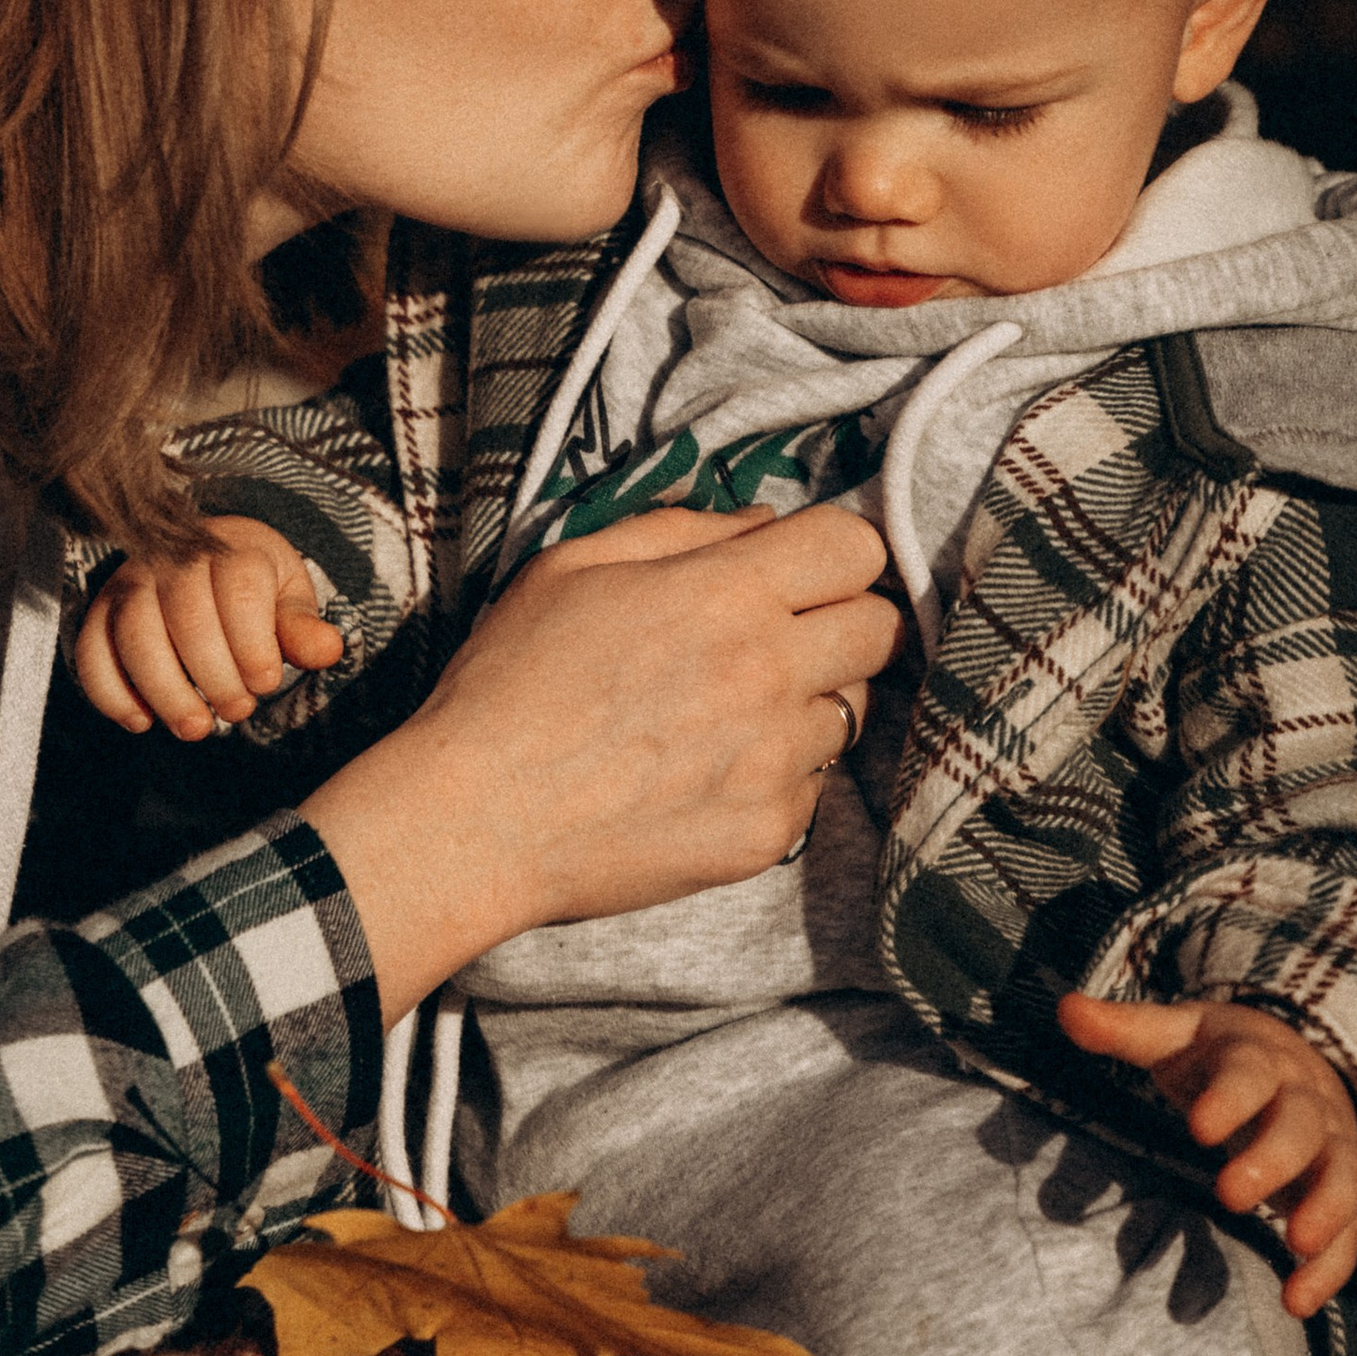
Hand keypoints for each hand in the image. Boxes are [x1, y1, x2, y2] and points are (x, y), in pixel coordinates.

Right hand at [76, 518, 344, 740]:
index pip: (239, 589)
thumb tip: (327, 650)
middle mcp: (174, 557)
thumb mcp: (286, 599)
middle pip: (187, 617)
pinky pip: (92, 650)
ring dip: (165, 690)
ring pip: (135, 634)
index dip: (253, 643)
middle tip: (237, 710)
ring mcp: (131, 582)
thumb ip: (302, 626)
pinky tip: (141, 721)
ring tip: (196, 727)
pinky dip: (111, 692)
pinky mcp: (100, 610)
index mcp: (231, 547)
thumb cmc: (252, 588)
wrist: (201, 558)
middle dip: (214, 676)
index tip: (265, 683)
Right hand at [300, 501, 900, 1019]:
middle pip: (880, 629)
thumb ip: (679, 531)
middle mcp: (769, 674)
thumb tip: (762, 524)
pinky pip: (814, 786)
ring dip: (810, 701)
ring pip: (853, 711)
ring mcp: (776, 760)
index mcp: (726, 596)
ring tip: (731, 712)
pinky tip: (708, 772)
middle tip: (782, 638)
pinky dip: (777, 774)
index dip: (833, 553)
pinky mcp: (769, 831)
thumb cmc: (509, 684)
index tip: (800, 572)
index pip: (855, 548)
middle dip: (842, 622)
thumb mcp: (571, 568)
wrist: (476, 821)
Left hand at [1056, 991, 1356, 1317]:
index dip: (1230, 1099)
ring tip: (1296, 1244)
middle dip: (1271, 1160)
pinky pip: (1351, 1230)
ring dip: (1325, 1211)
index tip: (1199, 1127)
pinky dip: (1331, 1268)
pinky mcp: (1338, 1192)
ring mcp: (1330, 1148)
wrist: (1296, 1060)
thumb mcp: (1176, 1034)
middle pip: (1299, 1128)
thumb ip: (1125, 1028)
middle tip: (1229, 1194)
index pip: (1250, 1074)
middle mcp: (1304, 1102)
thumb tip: (1066, 1009)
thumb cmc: (1221, 1054)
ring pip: (1342, 1177)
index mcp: (1259, 1060)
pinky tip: (1295, 1303)